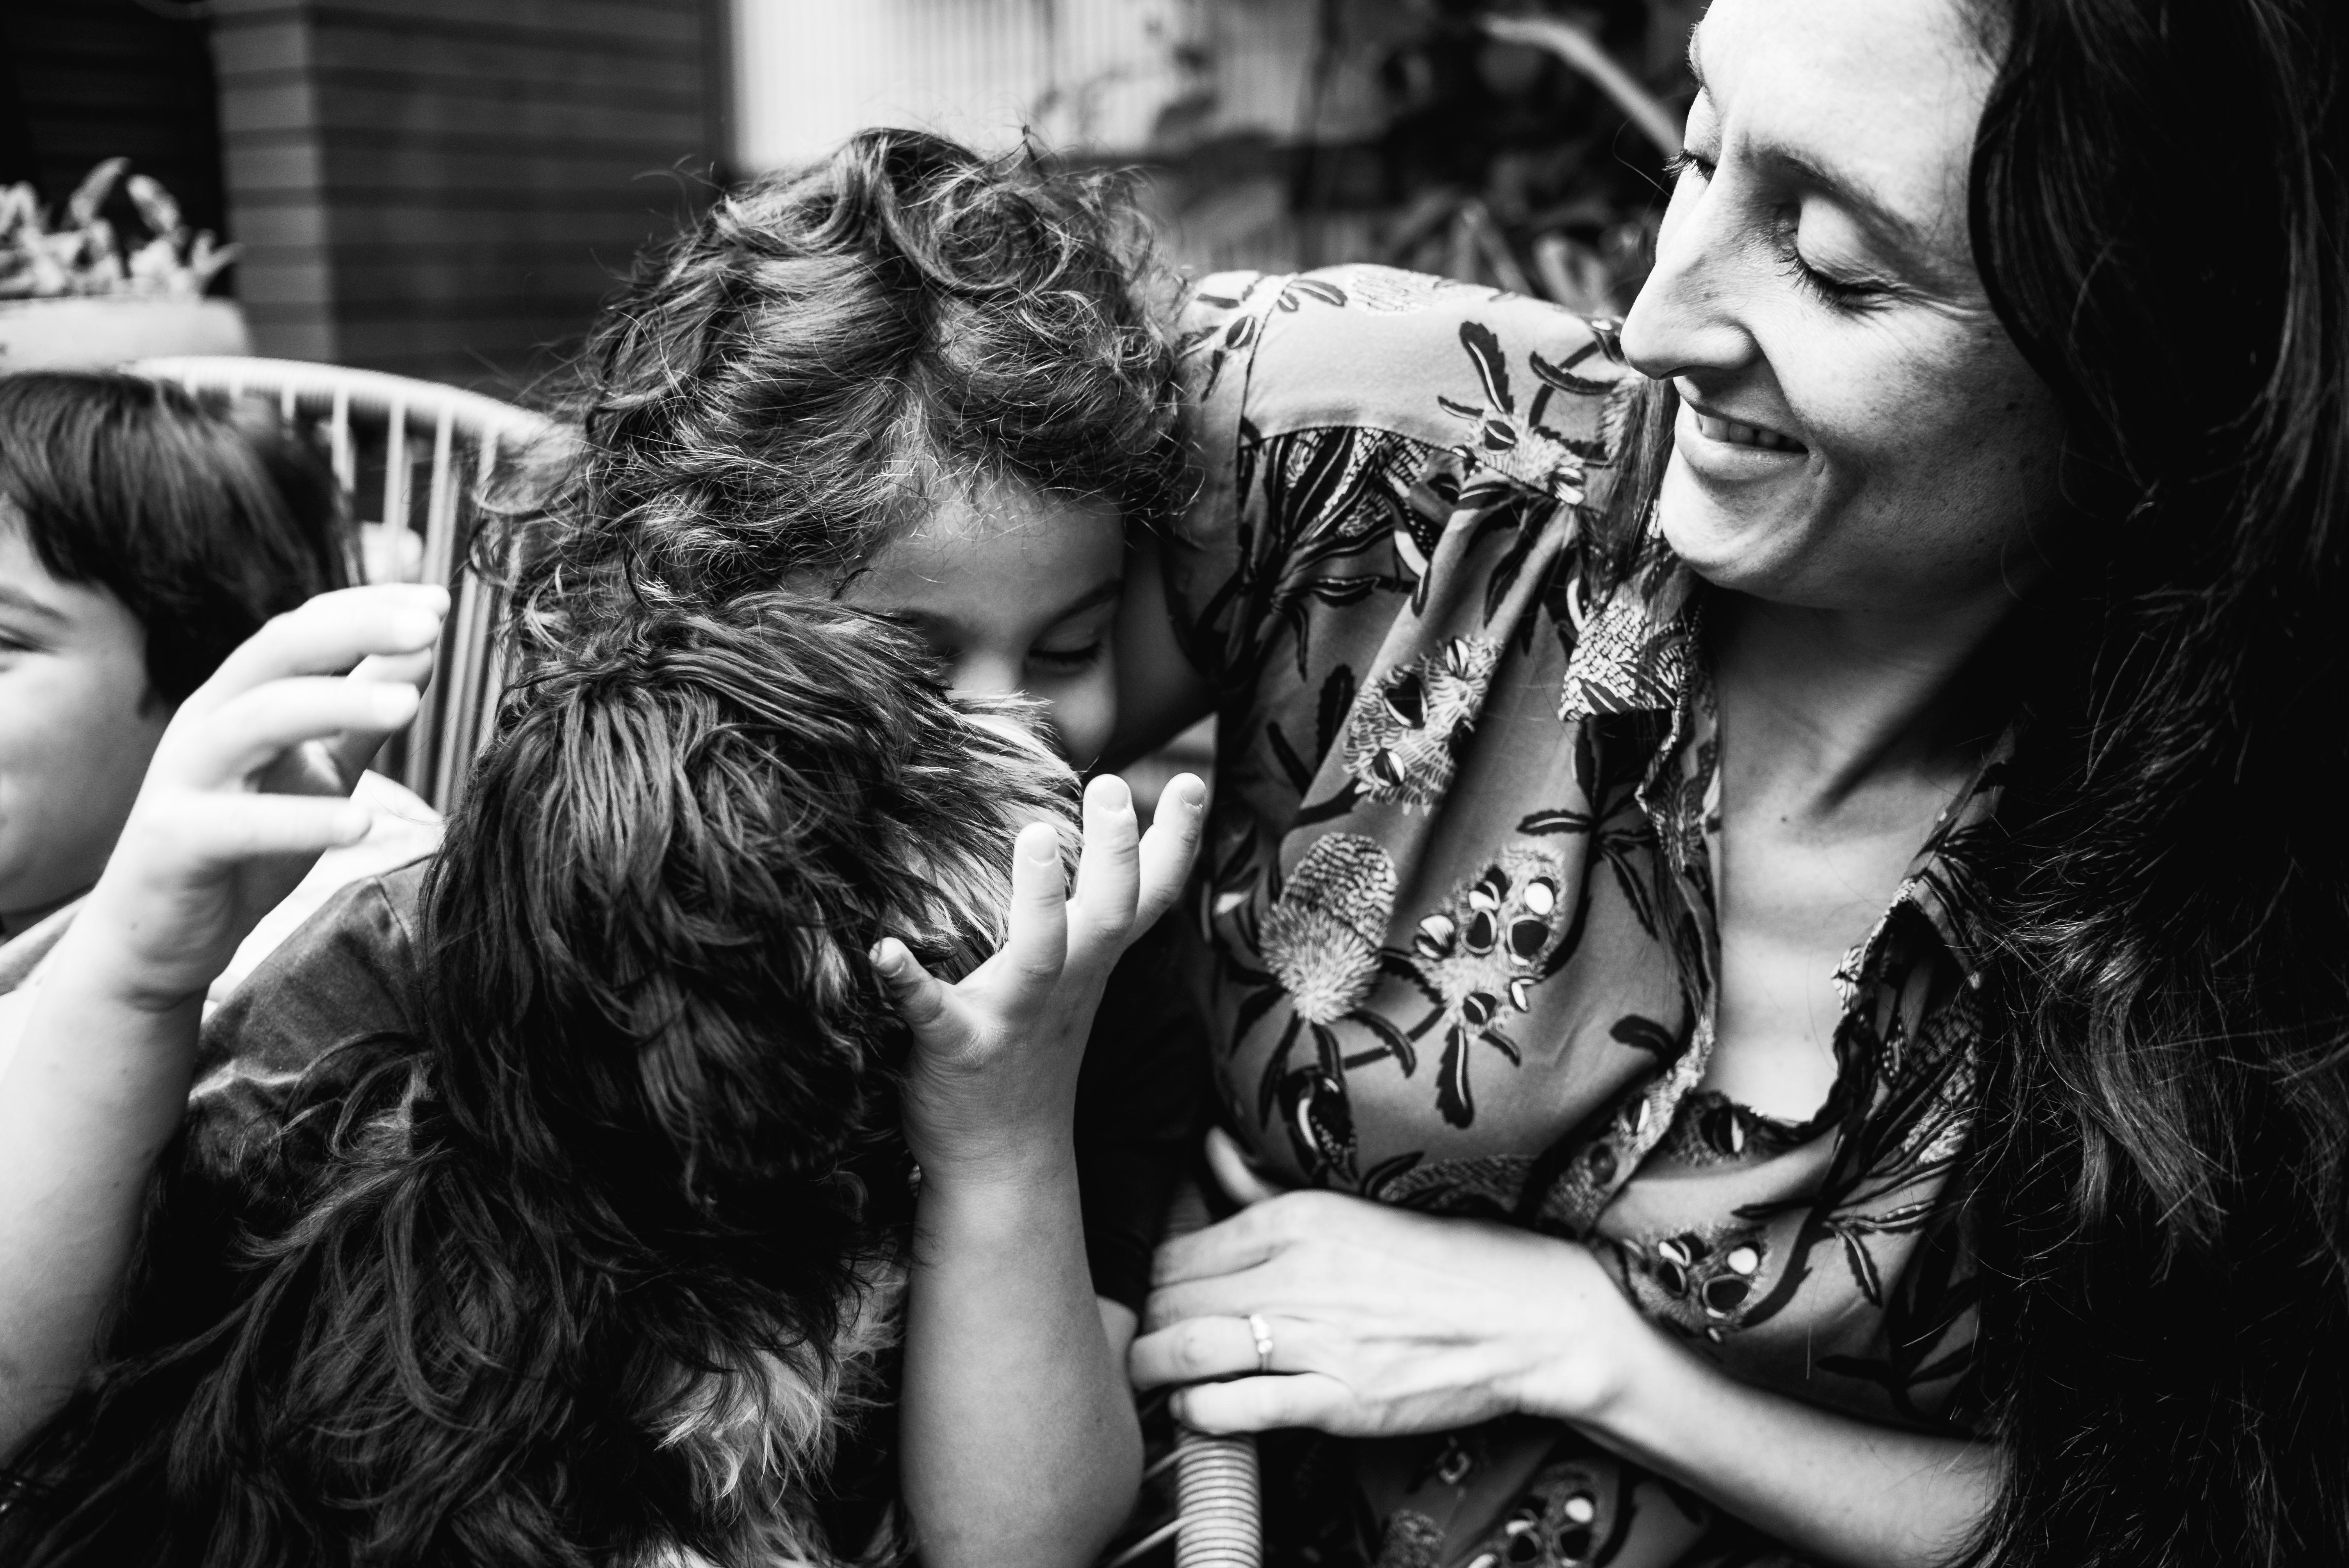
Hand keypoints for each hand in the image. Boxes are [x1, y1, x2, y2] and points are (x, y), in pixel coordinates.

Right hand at [70, 584, 447, 1011]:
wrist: (157, 935)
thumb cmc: (245, 844)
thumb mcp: (317, 769)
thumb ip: (362, 717)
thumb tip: (421, 652)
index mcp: (239, 698)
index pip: (301, 628)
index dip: (366, 609)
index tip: (439, 601)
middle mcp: (207, 722)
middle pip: (275, 652)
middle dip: (352, 631)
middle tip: (427, 628)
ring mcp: (184, 778)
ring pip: (254, 721)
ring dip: (335, 704)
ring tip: (409, 706)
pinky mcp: (173, 842)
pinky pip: (236, 824)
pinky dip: (300, 820)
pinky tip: (360, 823)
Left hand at [877, 772, 1206, 1183]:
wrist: (1004, 1160)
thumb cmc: (1033, 1051)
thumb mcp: (1080, 978)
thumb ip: (1094, 916)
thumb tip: (1118, 835)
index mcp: (1092, 965)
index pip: (1150, 899)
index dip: (1178, 843)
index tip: (1195, 781)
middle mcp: (1066, 986)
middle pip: (1111, 914)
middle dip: (1118, 852)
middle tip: (1116, 788)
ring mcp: (1015, 1019)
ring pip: (1042, 955)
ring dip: (1042, 900)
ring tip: (1036, 837)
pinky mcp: (960, 1049)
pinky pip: (933, 1012)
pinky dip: (908, 982)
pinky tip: (881, 949)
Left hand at [1130, 1168, 1645, 1436]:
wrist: (1527, 1314)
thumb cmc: (1442, 1257)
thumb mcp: (1351, 1202)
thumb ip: (1267, 1186)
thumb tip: (1213, 1145)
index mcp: (1295, 1219)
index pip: (1176, 1250)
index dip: (1149, 1279)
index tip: (1152, 1296)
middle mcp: (1297, 1273)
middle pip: (1170, 1300)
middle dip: (1144, 1325)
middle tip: (1142, 1340)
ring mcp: (1317, 1338)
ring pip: (1188, 1351)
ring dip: (1153, 1370)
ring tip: (1151, 1379)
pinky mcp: (1340, 1399)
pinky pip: (1238, 1408)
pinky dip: (1200, 1413)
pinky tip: (1196, 1410)